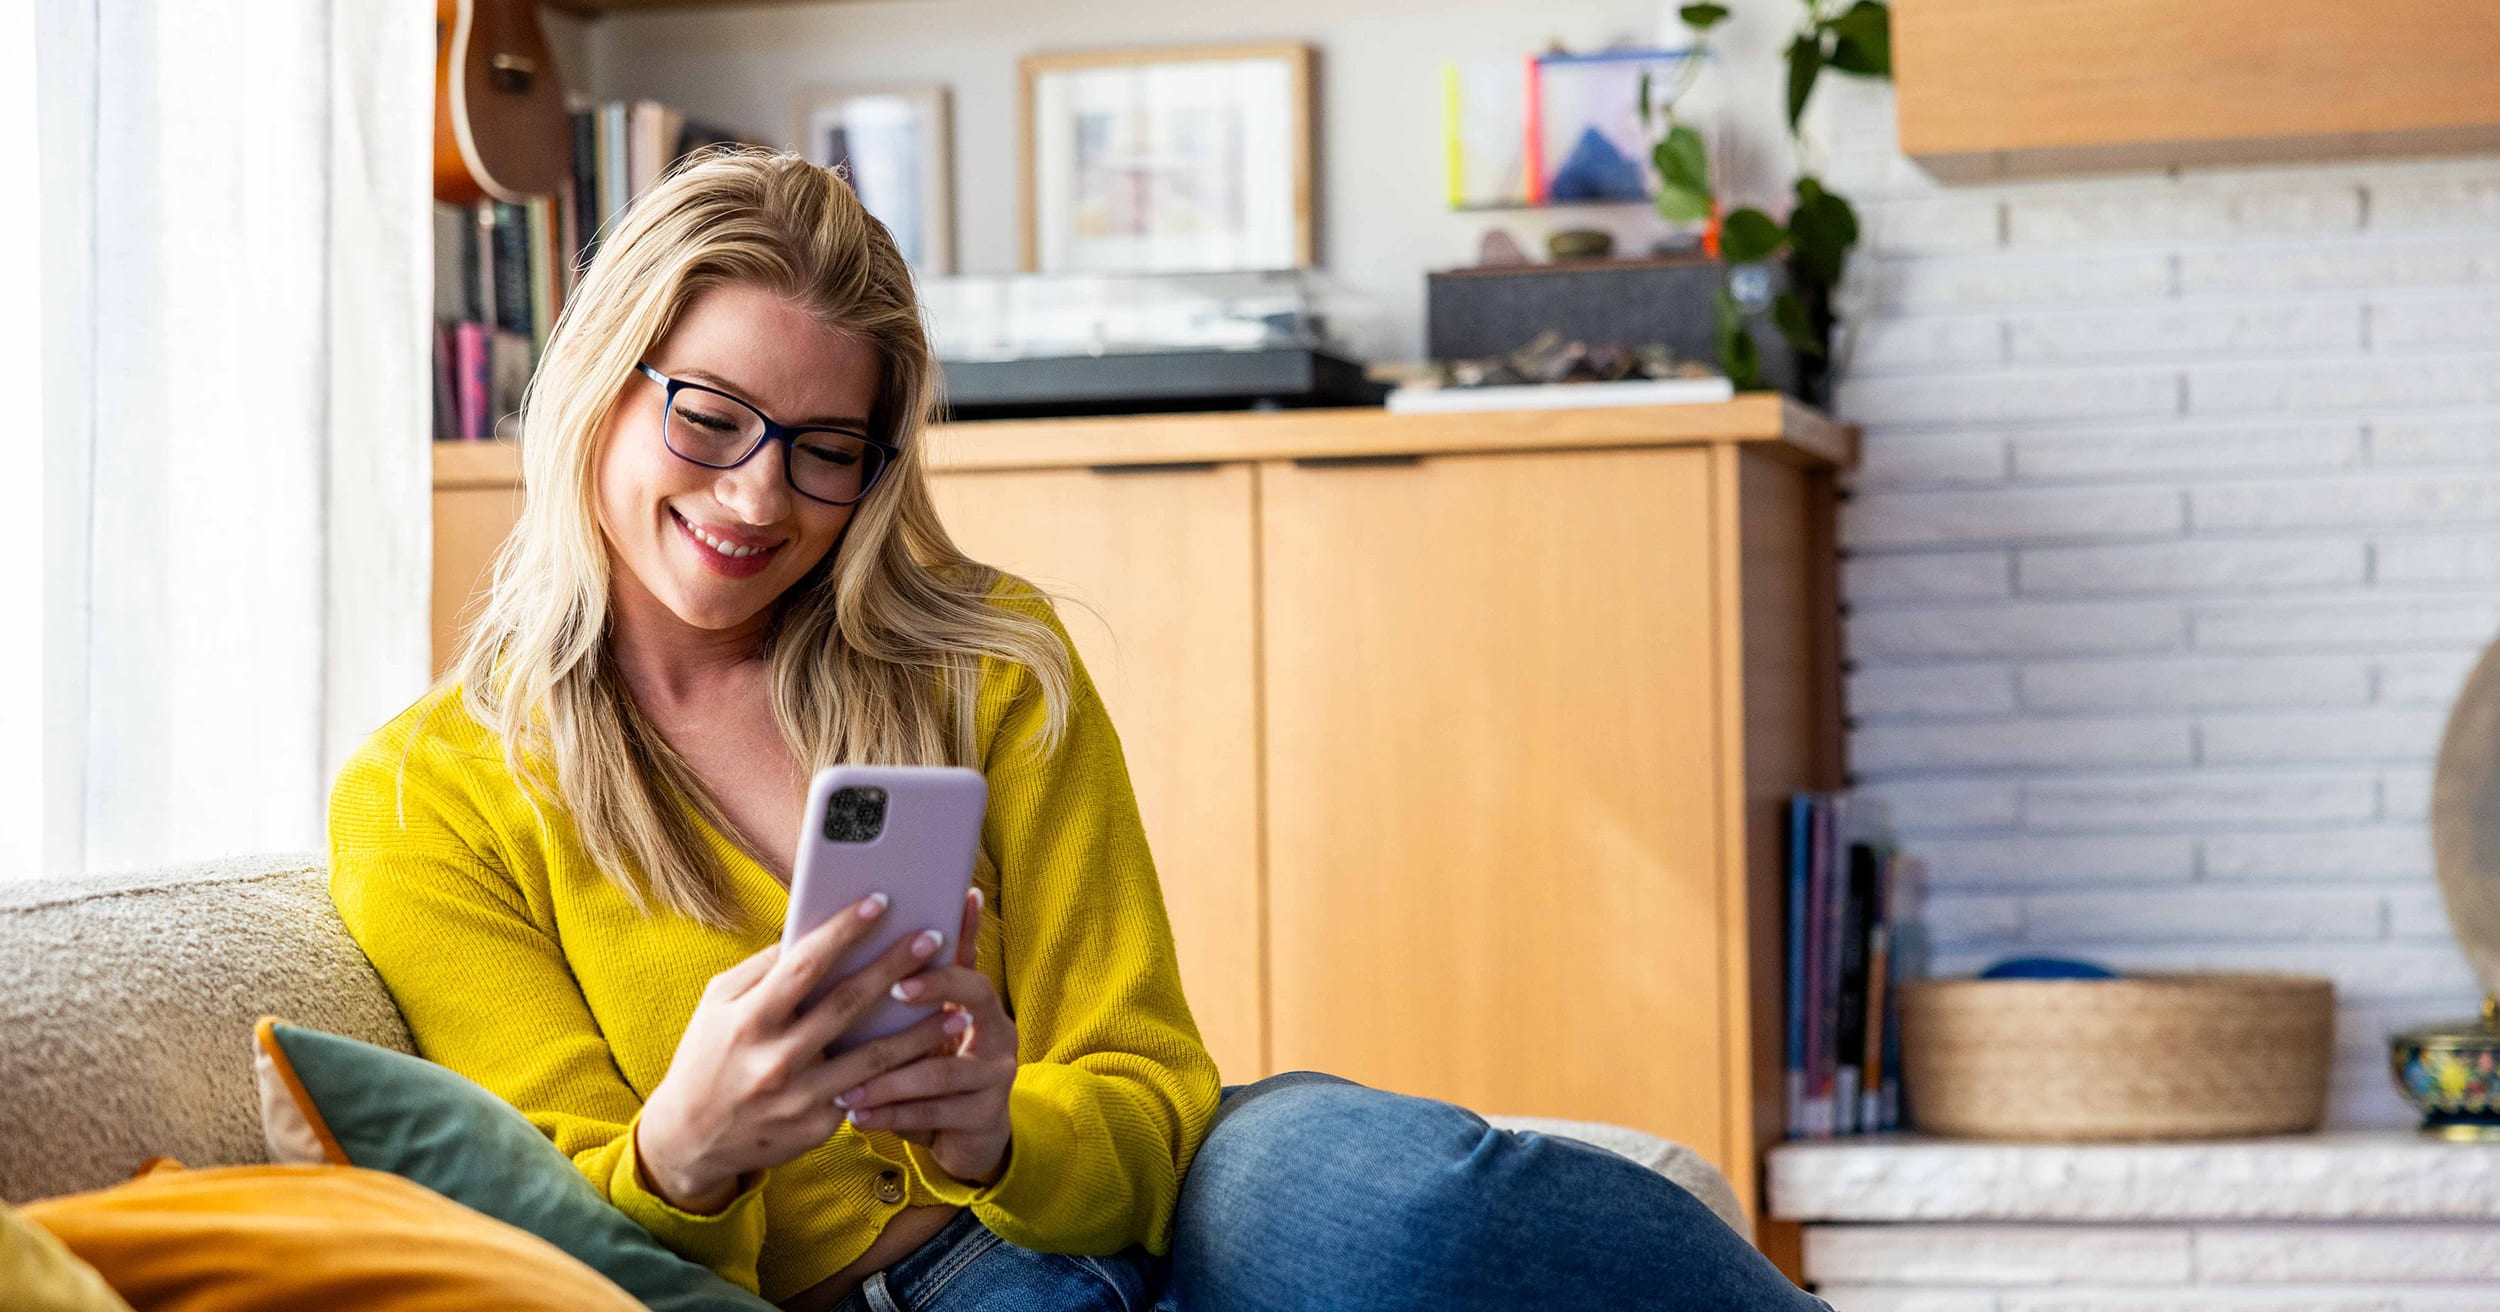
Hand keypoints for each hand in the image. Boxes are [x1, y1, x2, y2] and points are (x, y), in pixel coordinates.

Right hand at [634, 893, 960, 1211]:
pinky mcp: (817, 1127)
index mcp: (748, 1020)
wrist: (689, 1139)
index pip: (804, 965)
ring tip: (957, 1009)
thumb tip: (812, 931)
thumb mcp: (717, 1004)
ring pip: (875, 1059)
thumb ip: (763, 969)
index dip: (844, 930)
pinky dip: (901, 1072)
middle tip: (934, 938)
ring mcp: (799, 1098)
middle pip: (849, 1005)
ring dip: (921, 1033)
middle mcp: (775, 1059)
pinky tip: (931, 1054)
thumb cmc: (708, 1056)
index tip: (881, 901)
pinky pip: (867, 1093)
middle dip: (895, 967)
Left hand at [837, 887, 1019, 1185]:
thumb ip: (902, 1001)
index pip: (971, 958)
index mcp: (978, 1004)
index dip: (958, 935)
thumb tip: (848, 953)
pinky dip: (891, 1114)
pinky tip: (857, 1114)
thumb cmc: (928, 1074)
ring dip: (889, 1079)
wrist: (966, 1139)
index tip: (924, 932)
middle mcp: (997, 1031)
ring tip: (845, 1085)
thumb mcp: (919, 1036)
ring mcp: (996, 1074)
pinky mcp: (986, 1115)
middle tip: (893, 988)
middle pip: (976, 996)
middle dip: (936, 987)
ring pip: (942, 1070)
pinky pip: (934, 1111)